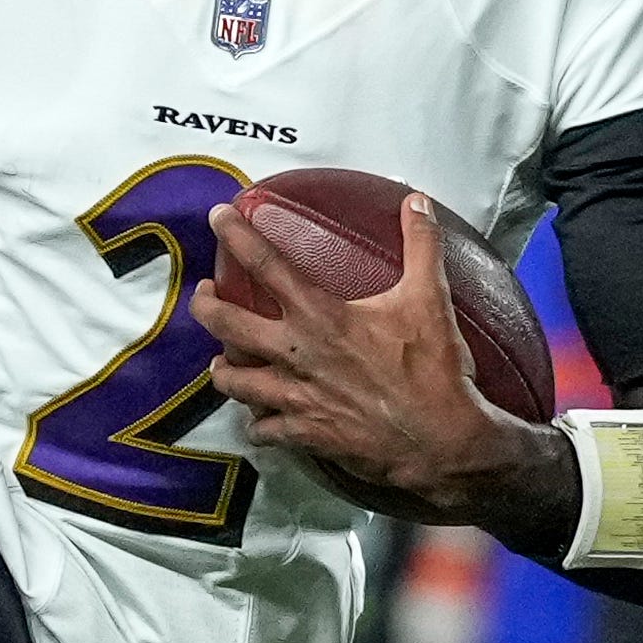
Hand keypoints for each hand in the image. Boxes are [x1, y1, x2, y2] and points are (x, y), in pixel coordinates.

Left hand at [188, 191, 567, 544]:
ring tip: (221, 362)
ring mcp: (295, 397)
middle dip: (205, 306)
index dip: (235, 235)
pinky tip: (258, 419)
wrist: (438, 440)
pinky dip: (256, 423)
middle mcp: (297, 354)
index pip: (265, 264)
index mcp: (321, 315)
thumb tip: (417, 202)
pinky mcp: (303, 433)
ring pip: (232, 383)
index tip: (217, 216)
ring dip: (222, 370)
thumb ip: (422, 244)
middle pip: (226, 324)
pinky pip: (261, 430)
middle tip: (203, 295)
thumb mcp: (430, 298)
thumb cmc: (434, 370)